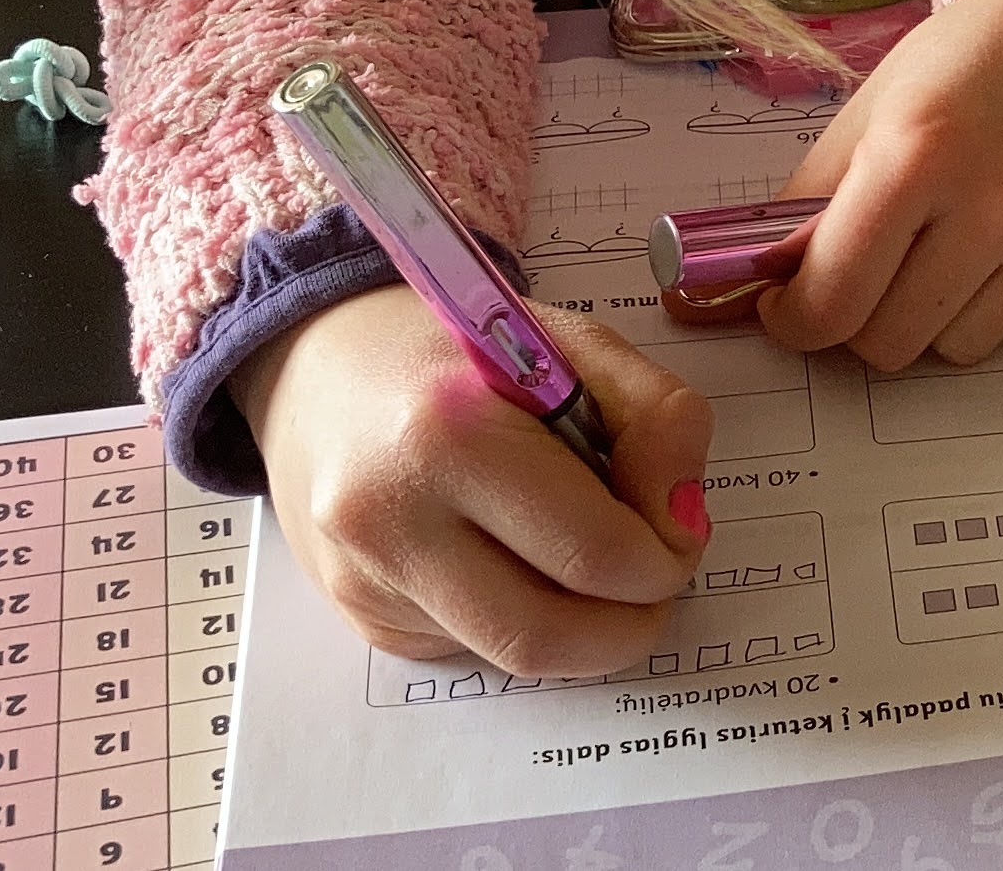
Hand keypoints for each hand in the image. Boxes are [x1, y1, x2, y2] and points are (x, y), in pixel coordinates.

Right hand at [236, 285, 712, 675]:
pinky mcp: (359, 618)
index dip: (666, 557)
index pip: (594, 554)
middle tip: (656, 574)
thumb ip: (657, 418)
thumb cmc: (460, 351)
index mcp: (449, 436)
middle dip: (632, 621)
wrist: (318, 365)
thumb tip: (684, 522)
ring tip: (596, 562)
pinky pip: (474, 649)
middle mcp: (389, 521)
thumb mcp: (574, 345)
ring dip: (584, 628)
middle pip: (549, 636)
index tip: (677, 526)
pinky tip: (515, 554)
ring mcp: (363, 581)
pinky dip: (525, 618)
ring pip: (515, 658)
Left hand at [759, 0, 1002, 368]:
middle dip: (863, 319)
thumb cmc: (964, 69)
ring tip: (954, 243)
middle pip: (890, 343)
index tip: (791, 306)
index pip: (832, 301)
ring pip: (958, 348)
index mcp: (920, 151)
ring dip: (937, 313)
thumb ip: (803, 210)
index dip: (794, 320)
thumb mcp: (868, 115)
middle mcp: (1002, 199)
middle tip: (873, 272)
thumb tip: (722, 295)